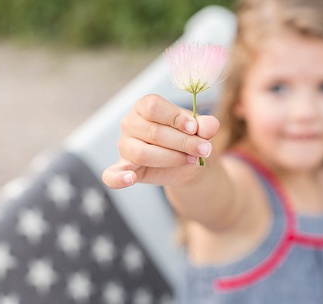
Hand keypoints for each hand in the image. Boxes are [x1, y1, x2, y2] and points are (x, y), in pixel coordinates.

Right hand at [102, 94, 219, 188]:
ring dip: (171, 158)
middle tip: (204, 150)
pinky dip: (119, 178)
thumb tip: (211, 125)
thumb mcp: (200, 130)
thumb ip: (205, 125)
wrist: (186, 162)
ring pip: (142, 153)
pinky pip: (112, 175)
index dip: (176, 117)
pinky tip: (131, 178)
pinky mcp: (123, 168)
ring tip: (190, 160)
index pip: (154, 107)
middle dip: (183, 142)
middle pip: (153, 132)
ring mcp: (124, 146)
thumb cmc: (188, 138)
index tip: (195, 128)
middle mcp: (130, 123)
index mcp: (145, 106)